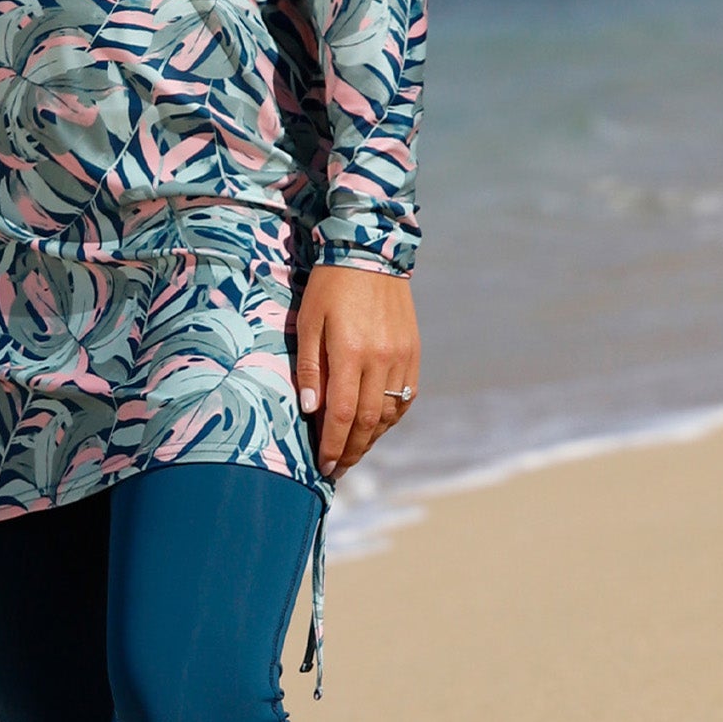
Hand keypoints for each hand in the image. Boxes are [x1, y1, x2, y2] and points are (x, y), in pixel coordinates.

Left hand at [294, 266, 419, 479]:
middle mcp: (381, 359)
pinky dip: (391, 417)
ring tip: (353, 451)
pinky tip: (377, 425)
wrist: (371, 253)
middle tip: (337, 469)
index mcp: (351, 352)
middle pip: (369, 421)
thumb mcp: (309, 322)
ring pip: (390, 413)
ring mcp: (402, 357)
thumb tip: (312, 410)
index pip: (344, 414)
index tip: (323, 465)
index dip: (333, 445)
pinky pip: (406, 397)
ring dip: (372, 438)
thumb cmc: (330, 287)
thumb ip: (310, 368)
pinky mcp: (413, 352)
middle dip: (352, 450)